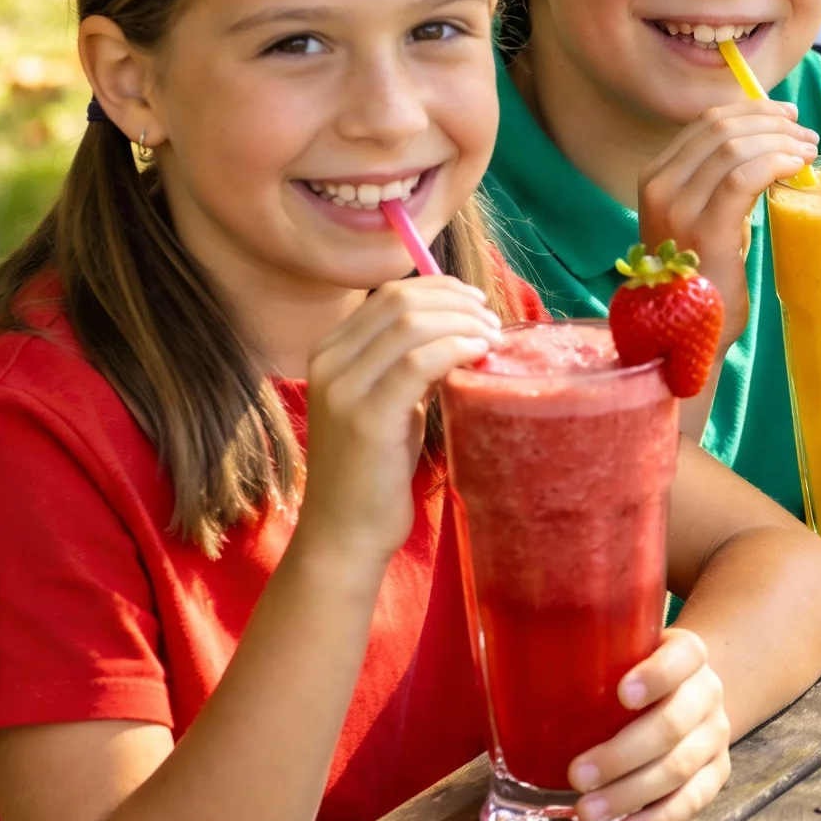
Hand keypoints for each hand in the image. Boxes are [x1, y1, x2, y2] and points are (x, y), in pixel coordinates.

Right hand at [303, 277, 503, 562]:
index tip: (476, 303)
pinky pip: (418, 363)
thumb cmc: (374, 470)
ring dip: (462, 324)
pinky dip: (456, 349)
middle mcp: (328, 362)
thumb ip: (406, 364)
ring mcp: (344, 388)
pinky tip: (478, 355)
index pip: (389, 294)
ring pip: (411, 325)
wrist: (345, 532)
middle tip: (491, 322)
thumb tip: (458, 328)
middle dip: (456, 303)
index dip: (440, 289)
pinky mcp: (367, 417)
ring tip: (491, 339)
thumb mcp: (386, 403)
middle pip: (401, 302)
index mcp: (329, 351)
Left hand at [567, 628, 730, 820]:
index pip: (685, 656)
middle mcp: (707, 692)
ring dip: (631, 793)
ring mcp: (715, 735)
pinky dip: (660, 819)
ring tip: (588, 811)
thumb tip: (500, 674)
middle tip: (576, 775)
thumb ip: (586, 660)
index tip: (621, 694)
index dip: (657, 675)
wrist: (687, 693)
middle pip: (674, 724)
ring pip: (680, 767)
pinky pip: (694, 800)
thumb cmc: (633, 673)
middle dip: (623, 753)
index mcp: (687, 654)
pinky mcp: (718, 772)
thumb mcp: (621, 654)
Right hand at [637, 101, 819, 351]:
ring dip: (779, 141)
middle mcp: (659, 186)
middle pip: (721, 128)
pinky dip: (776, 163)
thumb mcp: (703, 219)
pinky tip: (796, 167)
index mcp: (655, 177)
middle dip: (771, 122)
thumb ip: (720, 182)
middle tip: (805, 133)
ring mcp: (677, 207)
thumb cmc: (706, 279)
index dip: (752, 111)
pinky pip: (745, 178)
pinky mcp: (704, 229)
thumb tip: (769, 144)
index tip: (786, 116)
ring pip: (735, 147)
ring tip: (807, 151)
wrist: (688, 335)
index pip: (706, 122)